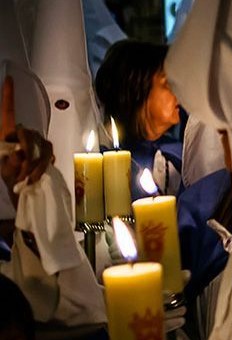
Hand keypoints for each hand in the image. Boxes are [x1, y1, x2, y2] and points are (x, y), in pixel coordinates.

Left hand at [1, 77, 52, 193]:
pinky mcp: (48, 151)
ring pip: (41, 146)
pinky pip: (49, 153)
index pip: (7, 112)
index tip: (10, 79)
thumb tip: (21, 153)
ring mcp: (37, 143)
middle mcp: (22, 136)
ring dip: (35, 165)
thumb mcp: (6, 171)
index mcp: (6, 137)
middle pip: (28, 134)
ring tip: (29, 179)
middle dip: (27, 155)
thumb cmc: (12, 181)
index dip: (8, 96)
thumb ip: (10, 161)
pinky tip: (37, 175)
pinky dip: (43, 166)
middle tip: (23, 175)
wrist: (25, 194)